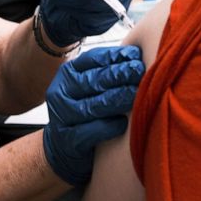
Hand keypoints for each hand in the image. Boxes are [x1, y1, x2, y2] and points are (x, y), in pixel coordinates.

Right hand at [42, 46, 144, 185]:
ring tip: (136, 95)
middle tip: (139, 72)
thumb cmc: (85, 112)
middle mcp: (60, 93)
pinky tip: (123, 123)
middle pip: (93, 81)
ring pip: (92, 106)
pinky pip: (90, 132)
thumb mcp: (90, 87)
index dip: (115, 56)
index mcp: (67, 73)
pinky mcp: (67, 139)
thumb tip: (138, 54)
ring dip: (117, 99)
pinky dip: (108, 127)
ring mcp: (62, 117)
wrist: (63, 146)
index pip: (92, 59)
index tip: (136, 56)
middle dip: (119, 75)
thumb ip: (108, 72)